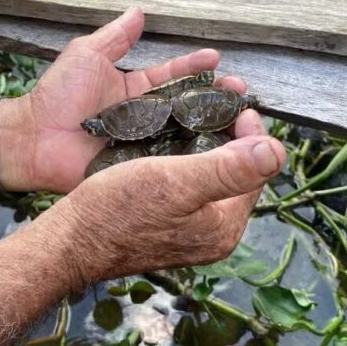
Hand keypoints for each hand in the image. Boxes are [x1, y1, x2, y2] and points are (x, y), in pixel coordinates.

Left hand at [0, 7, 245, 192]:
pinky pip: (169, 163)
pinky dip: (193, 159)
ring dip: (212, 127)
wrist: (35, 139)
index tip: (217, 57)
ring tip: (239, 120)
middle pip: (187, 106)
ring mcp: (144, 144)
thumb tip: (139, 10)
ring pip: (185, 135)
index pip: (173, 75)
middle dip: (215, 97)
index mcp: (135, 90)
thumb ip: (115, 37)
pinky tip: (217, 154)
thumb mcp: (87, 55)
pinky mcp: (139, 168)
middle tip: (240, 91)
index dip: (194, 65)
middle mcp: (145, 117)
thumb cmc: (57, 96)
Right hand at [46, 111, 285, 286]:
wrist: (69, 241)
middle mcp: (211, 235)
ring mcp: (187, 233)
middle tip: (220, 104)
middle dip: (232, 138)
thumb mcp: (176, 181)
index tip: (241, 106)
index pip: (256, 174)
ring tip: (198, 114)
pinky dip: (188, 160)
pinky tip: (173, 141)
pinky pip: (188, 186)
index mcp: (223, 227)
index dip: (253, 136)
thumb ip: (229, 168)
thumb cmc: (117, 210)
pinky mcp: (164, 226)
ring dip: (209, 145)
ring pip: (210, 179)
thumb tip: (277, 152)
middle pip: (235, 177)